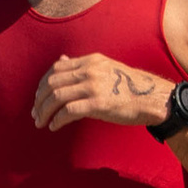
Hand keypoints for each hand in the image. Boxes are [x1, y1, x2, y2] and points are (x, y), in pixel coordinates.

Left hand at [31, 53, 170, 132]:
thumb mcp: (105, 68)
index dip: (42, 84)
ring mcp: (94, 86)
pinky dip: (57, 120)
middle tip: (35, 113)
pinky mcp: (98, 103)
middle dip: (39, 99)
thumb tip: (61, 60)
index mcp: (90, 60)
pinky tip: (54, 126)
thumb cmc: (129, 87)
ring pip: (57, 97)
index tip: (38, 98)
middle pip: (53, 82)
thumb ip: (82, 66)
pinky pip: (69, 111)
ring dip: (44, 111)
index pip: (56, 69)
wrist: (152, 98)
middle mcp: (90, 70)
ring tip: (40, 122)